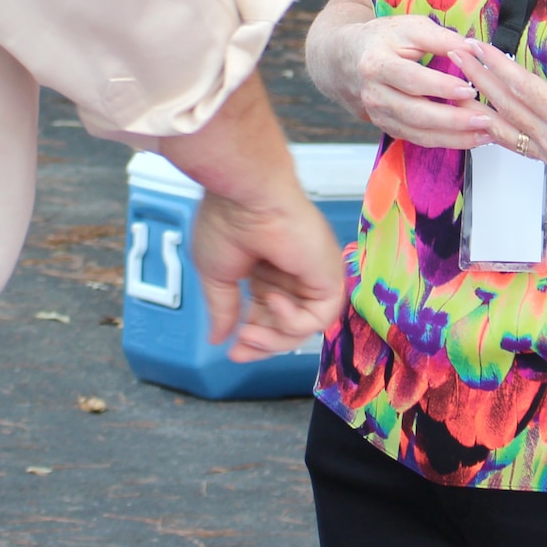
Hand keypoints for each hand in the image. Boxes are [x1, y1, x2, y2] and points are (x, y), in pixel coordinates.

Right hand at [192, 184, 347, 360]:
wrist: (246, 197)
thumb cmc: (226, 220)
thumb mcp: (217, 275)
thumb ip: (223, 309)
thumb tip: (217, 338)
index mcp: (265, 269)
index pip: (266, 315)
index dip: (252, 336)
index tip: (231, 349)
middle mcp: (291, 272)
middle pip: (285, 326)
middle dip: (262, 344)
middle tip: (239, 349)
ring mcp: (311, 274)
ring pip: (303, 327)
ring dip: (275, 338)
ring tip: (249, 332)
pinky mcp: (328, 275)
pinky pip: (319, 318)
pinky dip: (294, 321)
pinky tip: (274, 302)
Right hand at [317, 15, 495, 148]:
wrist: (346, 59)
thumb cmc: (383, 39)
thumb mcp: (409, 27)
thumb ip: (441, 38)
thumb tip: (474, 50)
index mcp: (377, 64)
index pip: (412, 79)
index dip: (441, 86)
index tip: (470, 88)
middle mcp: (374, 93)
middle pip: (415, 113)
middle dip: (452, 120)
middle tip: (485, 119)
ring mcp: (378, 114)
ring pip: (417, 133)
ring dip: (453, 137)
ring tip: (485, 134)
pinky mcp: (386, 126)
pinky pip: (417, 139)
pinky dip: (444, 141)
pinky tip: (468, 138)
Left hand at [457, 36, 546, 200]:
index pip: (525, 89)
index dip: (499, 66)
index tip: (479, 46)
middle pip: (507, 106)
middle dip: (478, 77)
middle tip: (456, 53)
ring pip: (504, 126)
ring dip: (477, 101)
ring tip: (454, 79)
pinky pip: (513, 142)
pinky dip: (490, 127)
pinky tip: (475, 115)